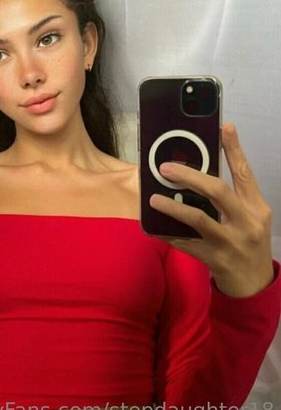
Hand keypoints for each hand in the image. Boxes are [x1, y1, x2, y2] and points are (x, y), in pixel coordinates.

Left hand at [149, 122, 274, 296]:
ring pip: (198, 219)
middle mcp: (245, 222)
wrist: (254, 282)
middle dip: (190, 176)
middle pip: (218, 191)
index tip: (224, 127)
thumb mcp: (249, 216)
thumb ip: (231, 195)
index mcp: (256, 207)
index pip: (244, 172)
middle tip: (166, 167)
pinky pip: (184, 243)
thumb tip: (198, 169)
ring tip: (153, 199)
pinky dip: (167, 233)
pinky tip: (152, 226)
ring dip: (172, 206)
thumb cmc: (248, 241)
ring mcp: (229, 242)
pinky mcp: (213, 259)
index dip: (234, 149)